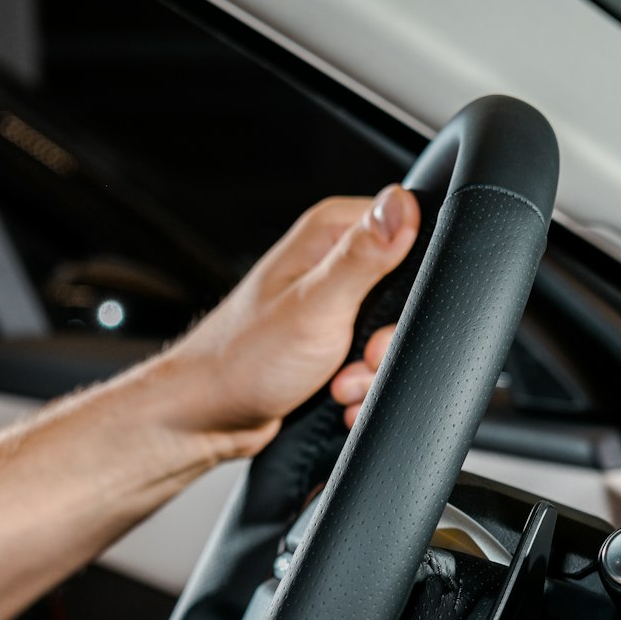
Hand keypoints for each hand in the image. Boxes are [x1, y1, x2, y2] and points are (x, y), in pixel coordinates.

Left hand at [165, 186, 419, 455]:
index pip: (409, 230)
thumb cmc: (244, 359)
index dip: (412, 283)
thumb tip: (402, 205)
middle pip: (405, 293)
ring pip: (391, 334)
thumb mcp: (316, 305)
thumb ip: (363, 256)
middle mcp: (331, 261)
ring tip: (340, 383)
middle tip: (360, 357)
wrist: (208, 414)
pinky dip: (363, 386)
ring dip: (373, 372)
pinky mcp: (332, 338)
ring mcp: (332, 302)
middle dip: (387, 341)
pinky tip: (340, 395)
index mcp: (329, 233)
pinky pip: (373, 361)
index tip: (384, 319)